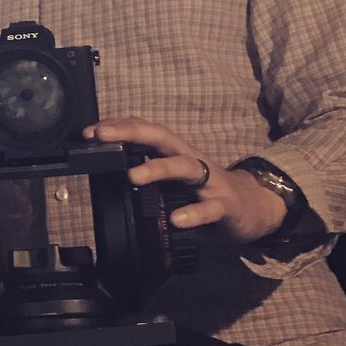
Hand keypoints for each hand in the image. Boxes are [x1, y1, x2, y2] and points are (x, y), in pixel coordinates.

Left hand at [84, 117, 287, 243]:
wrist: (255, 208)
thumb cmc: (206, 190)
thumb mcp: (175, 177)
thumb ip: (149, 171)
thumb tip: (107, 169)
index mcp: (176, 152)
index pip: (145, 130)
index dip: (118, 127)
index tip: (90, 131)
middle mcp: (192, 160)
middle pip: (161, 138)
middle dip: (131, 133)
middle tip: (103, 136)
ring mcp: (211, 182)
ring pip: (184, 167)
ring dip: (157, 169)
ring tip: (133, 177)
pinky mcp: (226, 206)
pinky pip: (210, 209)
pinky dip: (193, 213)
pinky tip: (177, 219)